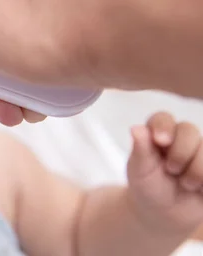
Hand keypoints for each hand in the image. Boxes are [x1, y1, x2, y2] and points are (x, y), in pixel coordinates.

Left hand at [127, 112, 202, 232]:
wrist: (165, 213)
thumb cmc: (148, 187)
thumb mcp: (140, 171)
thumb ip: (141, 150)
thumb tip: (135, 128)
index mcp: (158, 133)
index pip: (163, 118)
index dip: (164, 127)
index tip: (161, 141)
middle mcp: (181, 137)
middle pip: (189, 129)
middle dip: (180, 152)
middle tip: (171, 170)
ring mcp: (200, 151)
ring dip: (196, 170)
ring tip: (186, 184)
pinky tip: (200, 189)